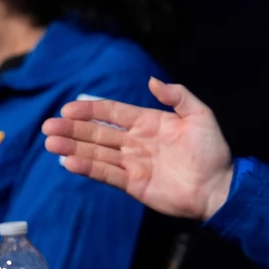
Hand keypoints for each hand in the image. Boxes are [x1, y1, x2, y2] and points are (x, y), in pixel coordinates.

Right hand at [43, 77, 233, 221]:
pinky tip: (69, 162)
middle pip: (98, 132)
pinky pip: (106, 174)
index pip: (112, 112)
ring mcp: (133, 163)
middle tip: (48, 126)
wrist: (219, 187)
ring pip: (97, 152)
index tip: (68, 108)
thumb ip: (177, 96)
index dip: (90, 109)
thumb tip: (151, 81)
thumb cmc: (212, 150)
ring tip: (51, 143)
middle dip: (73, 129)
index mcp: (148, 122)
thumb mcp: (199, 115)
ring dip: (73, 148)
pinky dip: (88, 168)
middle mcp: (135, 141)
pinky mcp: (133, 184)